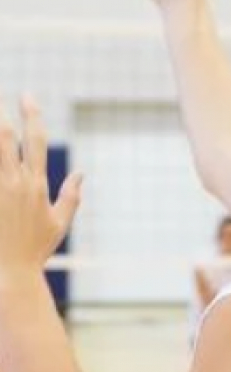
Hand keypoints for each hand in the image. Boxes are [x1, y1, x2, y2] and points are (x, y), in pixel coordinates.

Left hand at [0, 97, 81, 277]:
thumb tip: (82, 174)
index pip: (37, 141)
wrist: (9, 276)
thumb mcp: (58, 224)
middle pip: (8, 138)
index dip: (33, 115)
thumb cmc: (34, 252)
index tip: (27, 95)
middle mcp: (16, 183)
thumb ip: (71, 196)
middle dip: (2, 114)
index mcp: (37, 185)